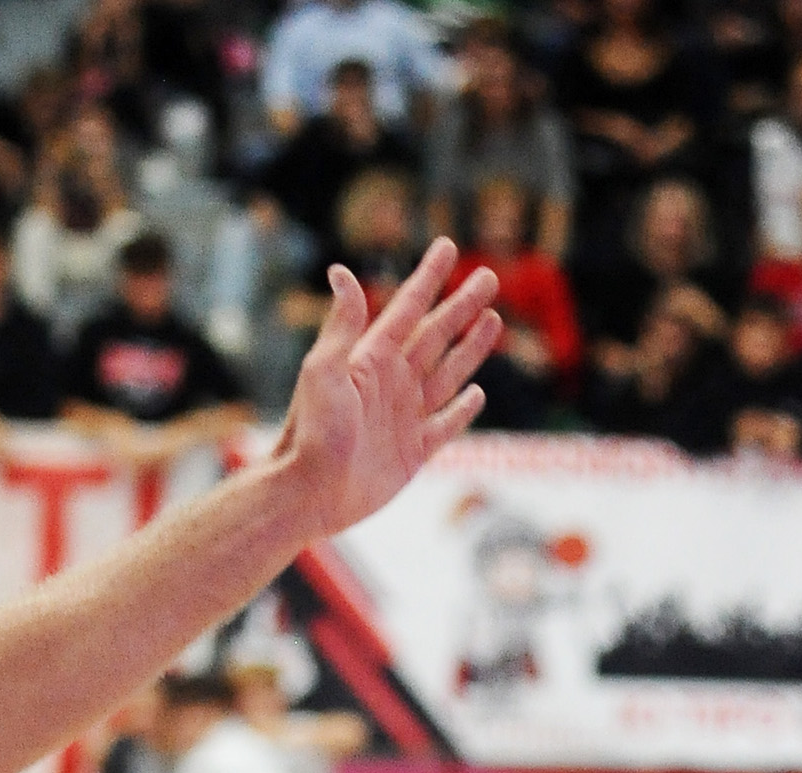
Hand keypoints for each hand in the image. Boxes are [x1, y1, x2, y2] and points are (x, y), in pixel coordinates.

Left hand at [271, 241, 500, 537]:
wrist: (308, 495)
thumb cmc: (310, 433)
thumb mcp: (323, 371)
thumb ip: (342, 324)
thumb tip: (340, 271)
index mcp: (371, 360)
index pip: (407, 308)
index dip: (428, 278)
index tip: (446, 247)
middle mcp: (390, 384)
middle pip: (436, 335)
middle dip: (462, 306)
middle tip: (488, 276)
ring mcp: (404, 418)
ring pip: (448, 374)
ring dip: (471, 348)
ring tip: (493, 319)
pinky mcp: (413, 453)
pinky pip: (445, 426)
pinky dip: (462, 409)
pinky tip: (477, 393)